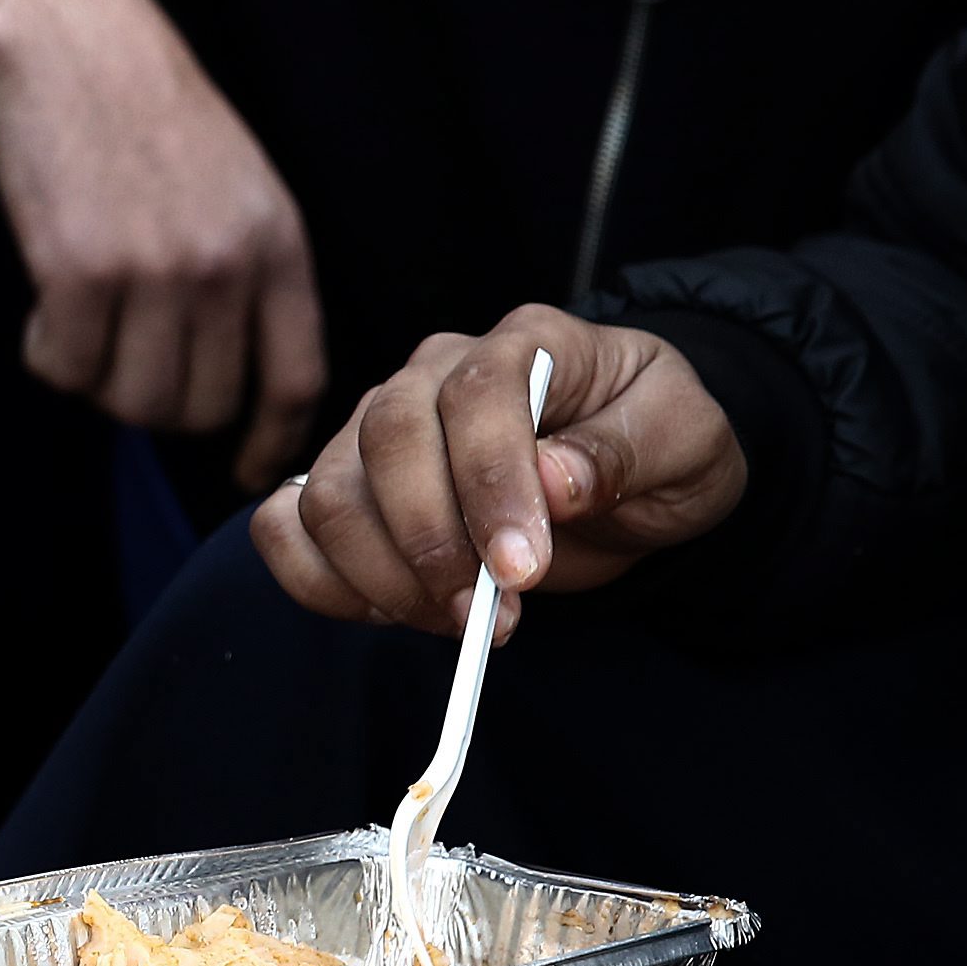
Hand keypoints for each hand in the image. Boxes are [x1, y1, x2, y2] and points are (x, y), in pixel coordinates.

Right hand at [0, 0, 326, 487]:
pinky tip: (44, 304)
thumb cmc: (147, 116)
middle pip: (199, 406)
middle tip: (121, 355)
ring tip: (80, 322)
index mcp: (277, 245)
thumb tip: (229, 381)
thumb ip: (246, 275)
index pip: (292, 379)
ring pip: (131, 399)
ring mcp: (153, 272)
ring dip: (96, 379)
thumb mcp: (236, 186)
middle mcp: (225, 266)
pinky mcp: (77, 271)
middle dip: (155, 401)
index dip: (267, 440)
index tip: (240, 469)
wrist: (70, 46)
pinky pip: (63, 367)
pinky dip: (46, 351)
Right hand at [251, 306, 746, 639]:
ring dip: (383, 577)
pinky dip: (318, 581)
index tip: (522, 569)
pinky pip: (283, 528)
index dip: (487, 483)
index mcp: (522, 344)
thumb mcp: (684, 441)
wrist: (627, 478)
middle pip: (383, 442)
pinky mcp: (343, 487)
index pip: (474, 395)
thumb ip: (624, 451)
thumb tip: (553, 479)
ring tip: (460, 622)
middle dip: (429, 544)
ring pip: (326, 495)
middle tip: (488, 619)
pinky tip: (389, 609)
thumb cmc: (654, 446)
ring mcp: (372, 430)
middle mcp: (429, 375)